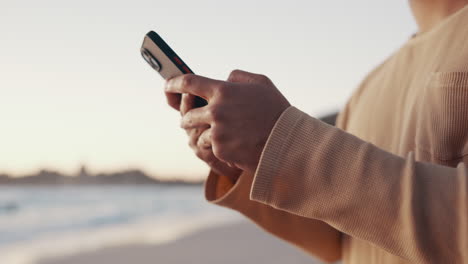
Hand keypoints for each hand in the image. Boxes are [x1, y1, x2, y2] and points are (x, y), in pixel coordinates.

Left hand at [165, 70, 289, 172]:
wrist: (286, 142)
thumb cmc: (276, 110)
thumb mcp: (261, 83)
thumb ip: (238, 77)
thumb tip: (224, 78)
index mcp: (223, 91)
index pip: (188, 82)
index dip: (173, 83)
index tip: (167, 84)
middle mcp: (216, 111)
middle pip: (186, 114)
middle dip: (187, 116)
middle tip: (190, 118)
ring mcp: (217, 132)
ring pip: (196, 133)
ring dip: (204, 134)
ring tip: (217, 135)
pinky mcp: (220, 151)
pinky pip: (209, 148)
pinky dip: (217, 147)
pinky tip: (231, 146)